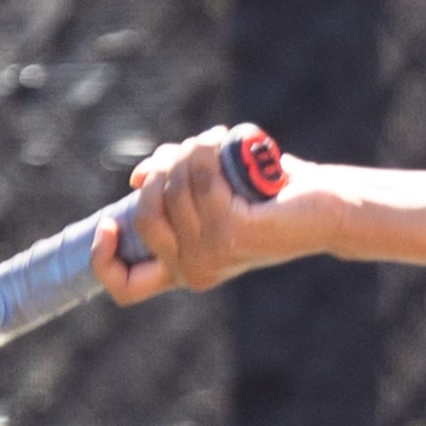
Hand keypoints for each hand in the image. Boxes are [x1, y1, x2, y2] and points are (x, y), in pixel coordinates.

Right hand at [89, 122, 326, 302]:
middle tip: (195, 150)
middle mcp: (193, 271)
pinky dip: (206, 151)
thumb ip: (172, 184)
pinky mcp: (232, 235)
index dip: (102, 258)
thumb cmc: (267, 195)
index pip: (124, 286)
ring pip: (172, 190)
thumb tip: (139, 177)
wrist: (324, 206)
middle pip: (143, 214)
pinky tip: (221, 139)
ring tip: (215, 139)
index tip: (108, 224)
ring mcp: (211, 256)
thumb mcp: (208, 190)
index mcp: (181, 268)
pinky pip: (200, 181)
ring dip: (189, 151)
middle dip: (161, 172)